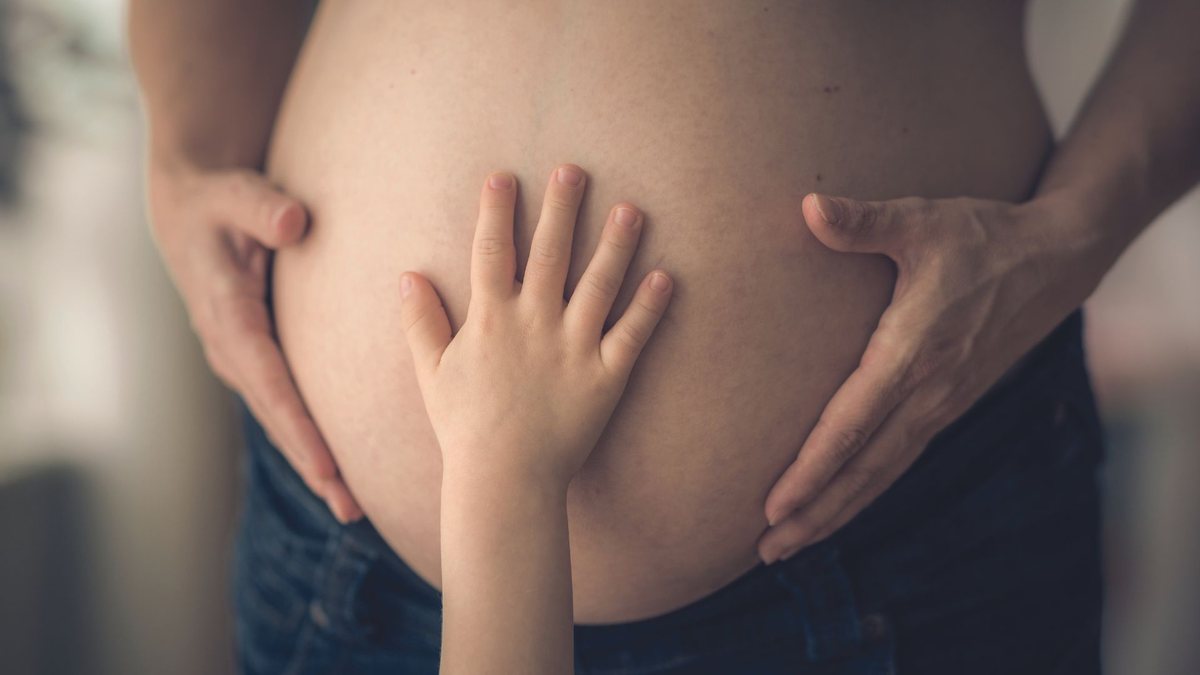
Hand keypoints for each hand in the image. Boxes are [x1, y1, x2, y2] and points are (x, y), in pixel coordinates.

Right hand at [146, 158, 361, 522]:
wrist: (189, 207)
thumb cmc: (216, 199)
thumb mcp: (232, 194)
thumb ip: (261, 206)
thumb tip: (292, 223)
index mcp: (229, 317)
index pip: (269, 383)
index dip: (299, 427)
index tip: (328, 469)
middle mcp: (231, 348)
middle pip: (278, 417)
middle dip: (313, 466)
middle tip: (353, 510)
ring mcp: (240, 357)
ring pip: (280, 418)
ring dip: (313, 462)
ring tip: (351, 505)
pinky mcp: (254, 357)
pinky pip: (282, 404)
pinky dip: (307, 436)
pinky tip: (336, 465)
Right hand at [398, 165, 673, 488]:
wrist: (504, 480)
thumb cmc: (463, 428)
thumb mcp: (431, 373)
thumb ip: (420, 323)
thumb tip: (406, 277)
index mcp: (491, 319)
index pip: (493, 252)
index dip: (497, 211)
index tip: (504, 176)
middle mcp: (535, 324)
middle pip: (552, 253)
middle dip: (562, 208)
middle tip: (574, 170)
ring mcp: (574, 348)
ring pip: (599, 284)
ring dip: (616, 244)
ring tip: (632, 209)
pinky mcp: (606, 376)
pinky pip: (632, 334)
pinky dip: (650, 305)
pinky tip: (666, 276)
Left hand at [758, 192, 1106, 562]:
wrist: (1058, 258)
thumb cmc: (982, 236)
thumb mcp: (922, 220)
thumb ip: (864, 221)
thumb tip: (809, 208)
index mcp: (913, 352)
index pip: (853, 425)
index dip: (812, 469)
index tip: (773, 505)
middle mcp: (929, 391)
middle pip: (864, 469)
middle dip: (815, 513)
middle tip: (767, 550)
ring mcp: (942, 404)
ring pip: (883, 474)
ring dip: (837, 512)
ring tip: (790, 545)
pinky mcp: (949, 404)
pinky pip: (900, 460)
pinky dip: (866, 490)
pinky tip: (839, 506)